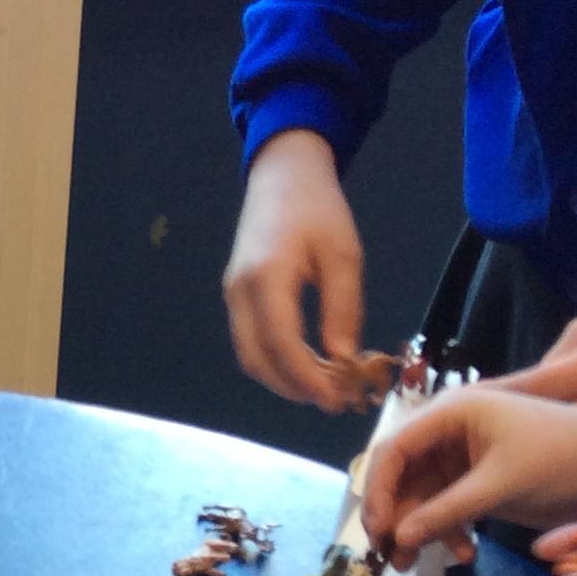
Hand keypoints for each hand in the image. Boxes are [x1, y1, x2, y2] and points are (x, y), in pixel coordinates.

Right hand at [223, 131, 366, 410]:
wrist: (281, 176)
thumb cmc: (317, 208)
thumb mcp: (343, 255)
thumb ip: (343, 310)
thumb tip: (344, 360)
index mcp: (267, 276)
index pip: (282, 344)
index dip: (307, 379)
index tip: (334, 399)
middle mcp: (240, 292)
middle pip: (258, 360)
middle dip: (294, 388)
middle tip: (332, 399)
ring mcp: (233, 295)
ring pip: (250, 357)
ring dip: (283, 380)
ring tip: (322, 386)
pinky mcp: (236, 297)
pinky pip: (250, 342)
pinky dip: (276, 363)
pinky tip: (306, 365)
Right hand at [363, 387, 576, 556]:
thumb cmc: (561, 458)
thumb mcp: (501, 485)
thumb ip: (446, 511)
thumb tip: (399, 539)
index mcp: (452, 412)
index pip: (393, 449)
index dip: (378, 491)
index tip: (376, 532)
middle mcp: (449, 430)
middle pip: (400, 474)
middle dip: (395, 516)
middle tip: (390, 556)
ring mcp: (461, 456)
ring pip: (419, 496)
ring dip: (418, 530)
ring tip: (414, 565)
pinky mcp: (475, 479)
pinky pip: (444, 507)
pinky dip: (447, 531)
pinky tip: (464, 553)